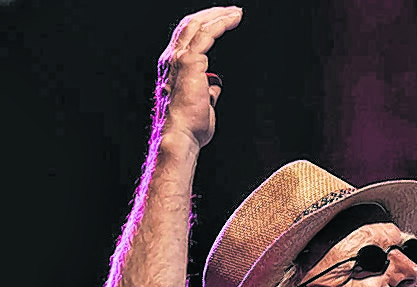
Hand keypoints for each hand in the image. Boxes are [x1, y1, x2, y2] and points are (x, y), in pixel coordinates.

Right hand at [154, 6, 242, 147]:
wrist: (181, 135)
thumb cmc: (191, 125)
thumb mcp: (202, 104)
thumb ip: (207, 91)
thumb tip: (214, 86)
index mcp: (172, 68)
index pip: (186, 39)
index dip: (204, 27)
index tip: (222, 22)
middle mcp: (171, 59)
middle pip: (189, 26)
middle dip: (211, 15)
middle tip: (232, 11)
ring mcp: (179, 59)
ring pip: (197, 25)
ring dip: (218, 15)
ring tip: (236, 12)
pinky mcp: (189, 61)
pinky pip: (206, 34)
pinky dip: (220, 23)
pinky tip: (232, 19)